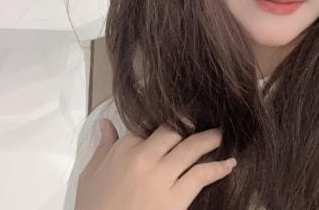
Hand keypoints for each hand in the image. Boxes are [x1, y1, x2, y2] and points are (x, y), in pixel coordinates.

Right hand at [74, 118, 236, 209]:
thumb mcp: (89, 177)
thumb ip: (101, 147)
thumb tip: (105, 123)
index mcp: (123, 150)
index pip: (147, 126)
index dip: (164, 122)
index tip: (178, 120)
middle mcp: (144, 157)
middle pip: (173, 131)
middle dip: (189, 124)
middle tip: (205, 120)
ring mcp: (161, 177)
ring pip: (191, 147)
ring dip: (210, 139)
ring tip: (222, 134)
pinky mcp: (175, 198)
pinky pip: (201, 176)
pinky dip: (218, 168)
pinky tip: (229, 164)